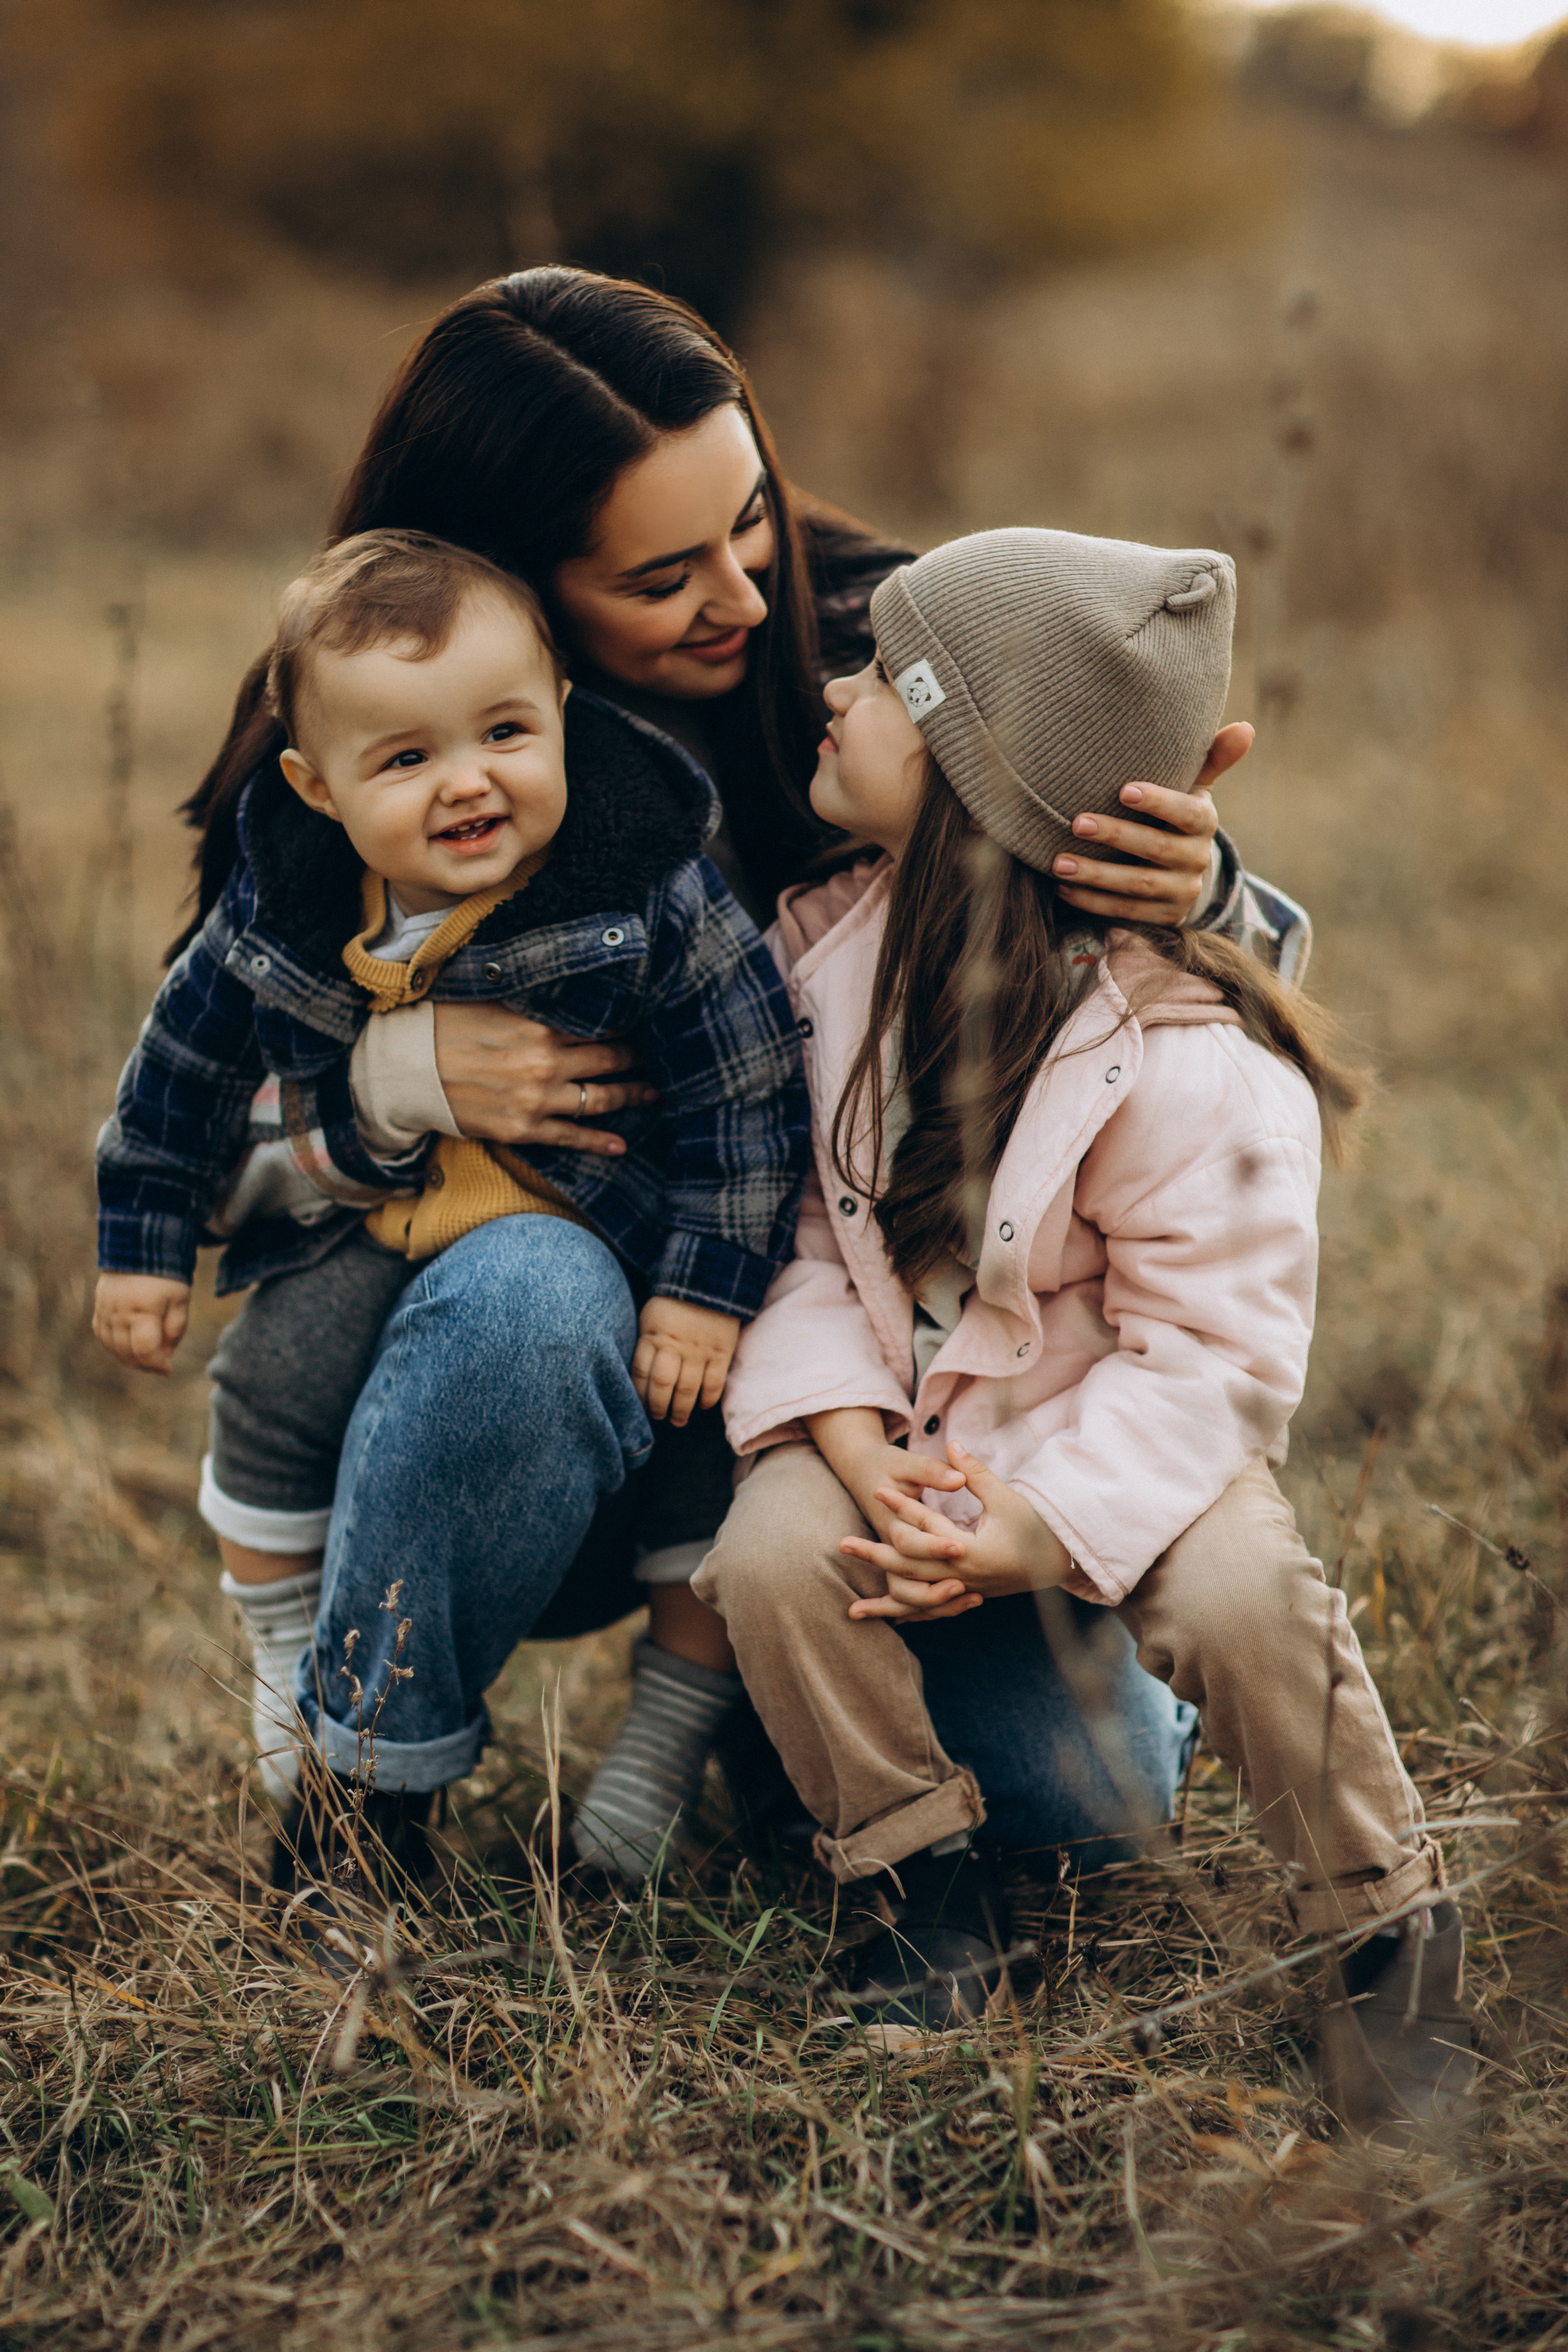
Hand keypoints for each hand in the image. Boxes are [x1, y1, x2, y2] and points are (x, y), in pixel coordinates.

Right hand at [93, 1273, 190, 1375]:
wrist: (139, 1249)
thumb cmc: (166, 1276)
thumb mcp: (180, 1300)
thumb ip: (176, 1328)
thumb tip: (166, 1355)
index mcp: (144, 1311)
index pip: (146, 1350)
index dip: (157, 1365)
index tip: (168, 1371)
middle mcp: (120, 1314)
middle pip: (127, 1353)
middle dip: (145, 1365)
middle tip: (159, 1366)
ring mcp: (106, 1311)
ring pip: (112, 1348)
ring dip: (129, 1359)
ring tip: (146, 1358)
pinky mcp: (98, 1308)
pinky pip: (102, 1336)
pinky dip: (114, 1347)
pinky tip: (128, 1347)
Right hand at [432, 1002, 658, 1155]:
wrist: (407, 1073)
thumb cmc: (444, 1028)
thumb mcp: (491, 1002)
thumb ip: (532, 1001)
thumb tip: (566, 987)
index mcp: (538, 1026)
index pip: (596, 1025)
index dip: (622, 1026)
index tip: (640, 1023)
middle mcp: (545, 1063)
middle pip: (608, 1060)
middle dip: (635, 1059)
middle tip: (655, 1057)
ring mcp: (537, 1100)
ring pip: (599, 1099)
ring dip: (631, 1096)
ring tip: (651, 1094)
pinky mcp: (524, 1130)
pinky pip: (572, 1138)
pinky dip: (600, 1142)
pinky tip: (622, 1144)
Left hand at [633, 1298, 739, 1426]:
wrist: (708, 1279)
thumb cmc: (673, 1303)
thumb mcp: (650, 1319)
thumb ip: (646, 1345)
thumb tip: (640, 1378)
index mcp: (652, 1336)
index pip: (640, 1374)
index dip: (639, 1396)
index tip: (639, 1407)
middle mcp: (674, 1345)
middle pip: (662, 1385)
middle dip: (658, 1407)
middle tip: (660, 1417)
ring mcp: (699, 1349)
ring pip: (687, 1389)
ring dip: (681, 1410)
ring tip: (678, 1420)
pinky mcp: (721, 1351)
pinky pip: (714, 1383)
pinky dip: (707, 1399)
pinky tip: (702, 1405)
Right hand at [804, 1406, 977, 1616]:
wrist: (859, 1471)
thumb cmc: (884, 1465)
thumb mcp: (906, 1464)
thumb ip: (933, 1471)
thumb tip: (958, 1478)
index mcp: (891, 1521)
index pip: (912, 1543)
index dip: (936, 1546)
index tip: (960, 1548)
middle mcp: (892, 1545)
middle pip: (910, 1578)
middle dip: (940, 1589)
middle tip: (970, 1589)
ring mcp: (893, 1559)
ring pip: (907, 1597)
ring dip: (938, 1603)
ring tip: (975, 1599)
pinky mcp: (900, 1566)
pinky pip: (912, 1598)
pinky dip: (934, 1606)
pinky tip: (966, 1602)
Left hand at [842, 1439, 1069, 1621]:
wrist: (1059, 1560)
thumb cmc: (1035, 1526)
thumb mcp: (1006, 1498)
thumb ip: (975, 1473)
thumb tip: (952, 1443)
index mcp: (971, 1551)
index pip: (926, 1526)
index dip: (901, 1505)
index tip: (876, 1489)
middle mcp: (963, 1577)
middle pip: (908, 1568)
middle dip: (874, 1556)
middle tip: (842, 1544)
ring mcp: (964, 1592)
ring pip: (916, 1601)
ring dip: (884, 1604)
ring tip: (851, 1609)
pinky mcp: (968, 1598)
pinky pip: (932, 1613)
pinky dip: (910, 1615)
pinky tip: (889, 1619)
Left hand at [1051, 722, 1252, 925]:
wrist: (1178, 871)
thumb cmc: (1174, 814)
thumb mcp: (1193, 786)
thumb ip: (1212, 757)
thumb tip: (1246, 727)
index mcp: (1203, 823)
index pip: (1188, 813)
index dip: (1159, 802)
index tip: (1124, 790)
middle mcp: (1197, 860)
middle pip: (1157, 849)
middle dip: (1116, 836)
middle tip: (1077, 823)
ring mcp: (1181, 893)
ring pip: (1137, 886)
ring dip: (1096, 875)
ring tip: (1058, 862)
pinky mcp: (1162, 919)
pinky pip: (1125, 913)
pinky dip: (1092, 902)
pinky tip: (1063, 888)